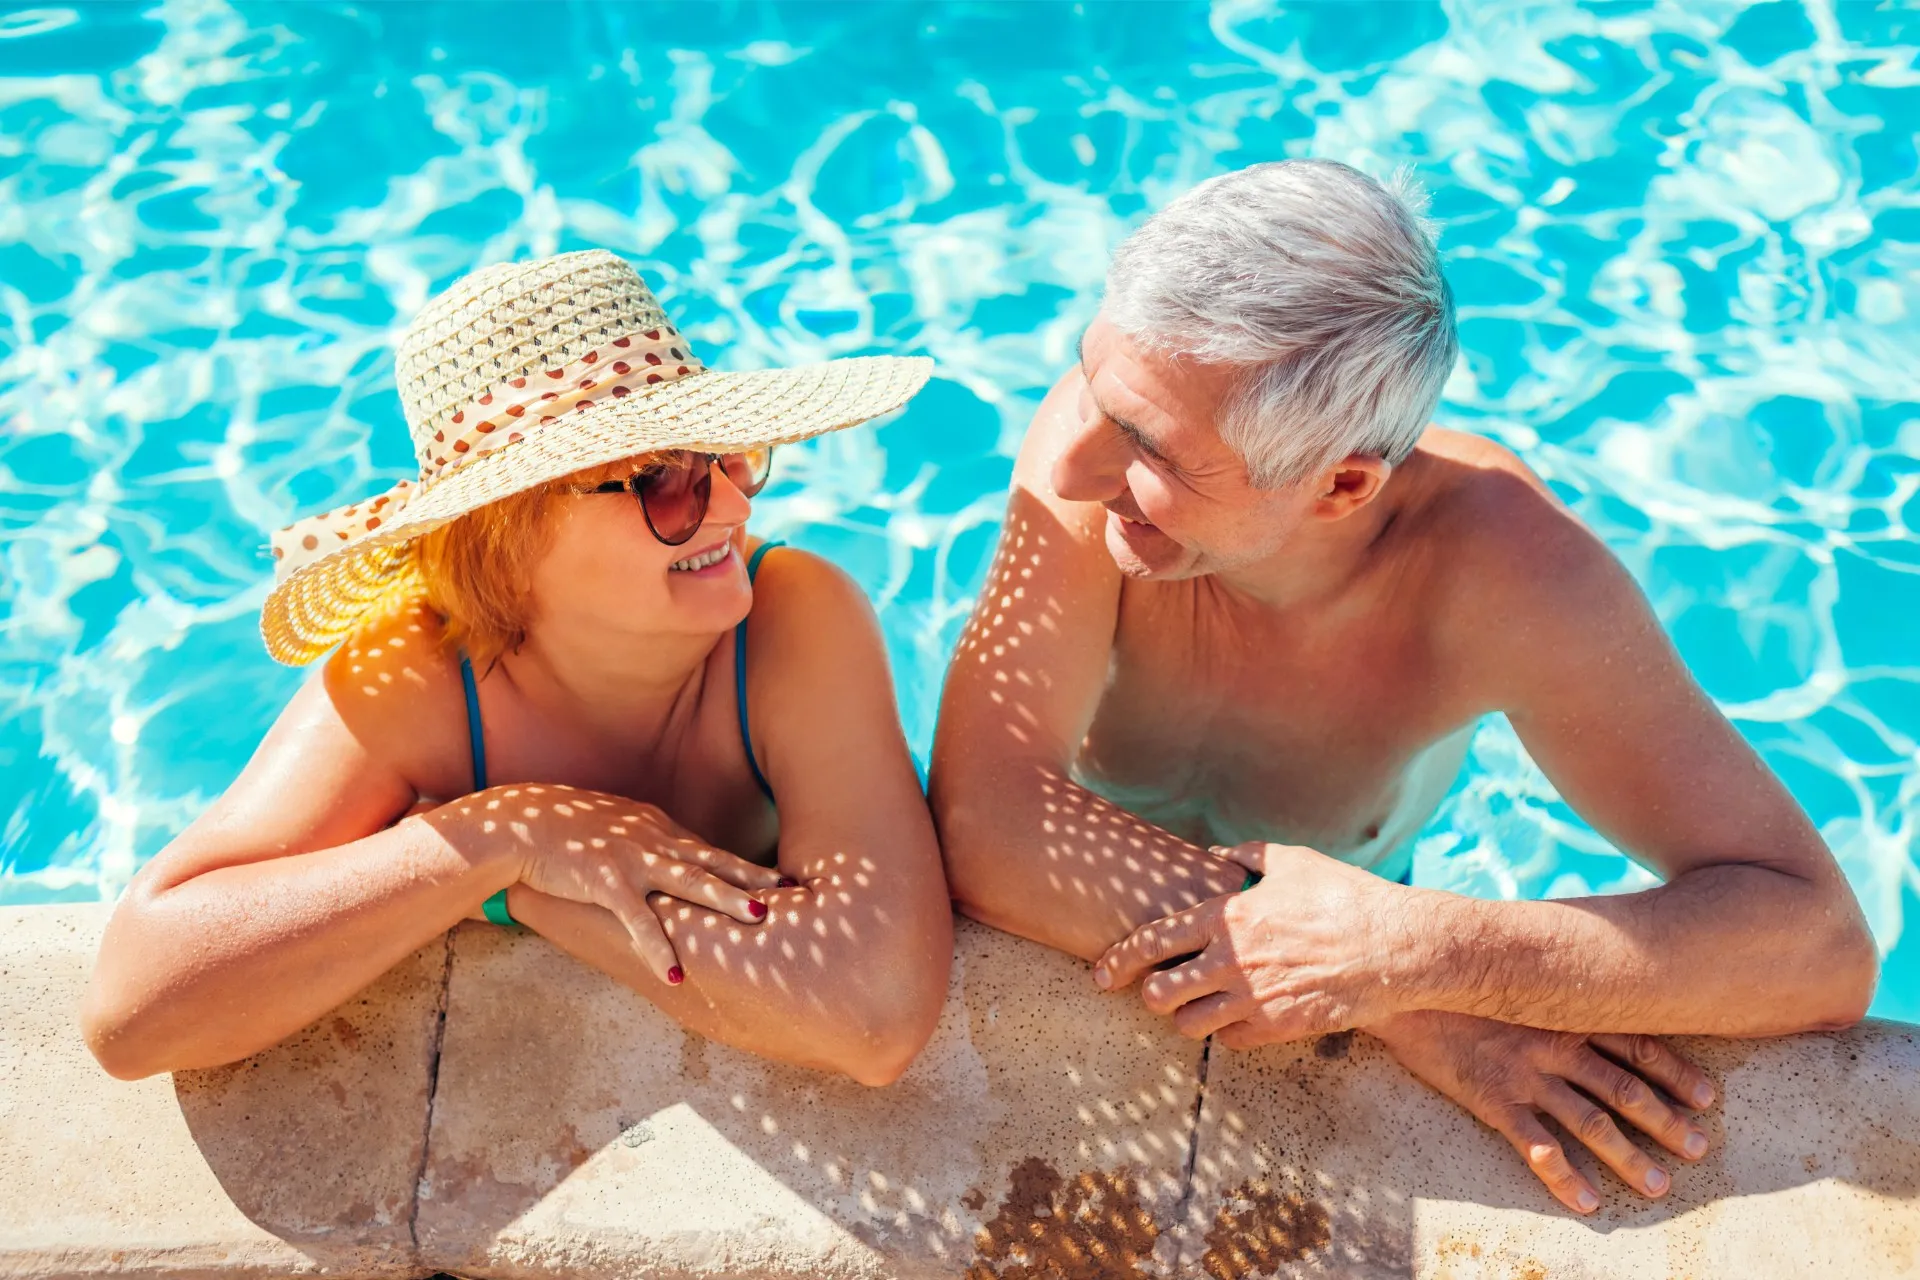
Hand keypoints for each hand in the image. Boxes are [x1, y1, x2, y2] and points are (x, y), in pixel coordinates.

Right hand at [420, 784, 783, 984]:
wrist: (518, 824)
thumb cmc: (563, 829)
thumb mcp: (615, 828)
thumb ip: (647, 843)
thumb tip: (674, 862)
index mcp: (657, 829)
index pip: (710, 851)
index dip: (746, 868)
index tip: (782, 881)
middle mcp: (653, 840)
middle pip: (713, 861)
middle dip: (753, 877)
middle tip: (790, 892)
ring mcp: (631, 859)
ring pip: (688, 880)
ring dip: (725, 898)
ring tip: (757, 917)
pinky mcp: (604, 882)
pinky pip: (637, 919)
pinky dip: (656, 946)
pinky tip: (672, 973)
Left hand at [1093, 841, 1404, 1043]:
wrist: (1394, 946)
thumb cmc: (1344, 896)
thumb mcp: (1292, 861)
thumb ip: (1245, 857)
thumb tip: (1212, 855)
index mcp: (1227, 916)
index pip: (1152, 940)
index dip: (1118, 959)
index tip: (1100, 973)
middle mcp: (1231, 960)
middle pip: (1160, 992)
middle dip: (1151, 994)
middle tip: (1156, 991)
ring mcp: (1254, 998)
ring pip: (1189, 1024)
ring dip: (1186, 1017)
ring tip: (1197, 1006)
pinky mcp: (1278, 1027)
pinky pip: (1229, 1041)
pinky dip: (1227, 1033)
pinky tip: (1237, 1018)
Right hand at [1368, 1010, 1715, 1213]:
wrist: (1402, 987)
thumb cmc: (1457, 981)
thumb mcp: (1513, 978)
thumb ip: (1549, 992)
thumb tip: (1580, 991)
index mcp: (1563, 1014)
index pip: (1636, 1043)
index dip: (1675, 1071)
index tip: (1708, 1097)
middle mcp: (1553, 1043)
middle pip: (1624, 1087)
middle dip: (1665, 1120)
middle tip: (1697, 1147)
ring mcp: (1524, 1073)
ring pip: (1590, 1120)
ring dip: (1628, 1155)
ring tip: (1657, 1185)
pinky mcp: (1492, 1098)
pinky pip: (1536, 1144)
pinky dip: (1565, 1176)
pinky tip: (1587, 1201)